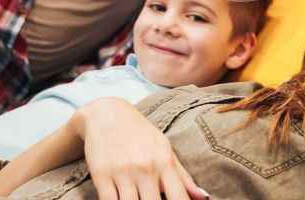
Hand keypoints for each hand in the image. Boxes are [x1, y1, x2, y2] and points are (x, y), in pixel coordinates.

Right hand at [73, 98, 207, 199]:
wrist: (106, 113)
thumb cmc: (140, 134)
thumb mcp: (164, 148)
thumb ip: (183, 176)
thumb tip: (204, 198)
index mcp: (165, 162)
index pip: (179, 197)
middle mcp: (146, 167)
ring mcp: (123, 172)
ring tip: (139, 199)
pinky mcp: (101, 175)